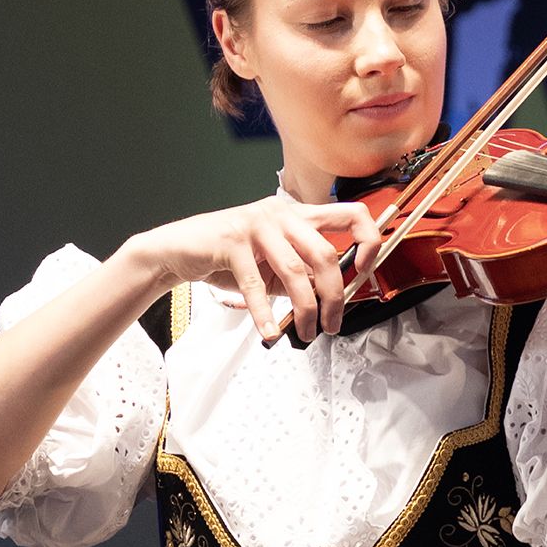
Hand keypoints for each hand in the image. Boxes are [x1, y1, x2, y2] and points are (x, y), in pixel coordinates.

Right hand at [130, 196, 381, 342]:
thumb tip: (334, 299)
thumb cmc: (230, 256)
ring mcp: (257, 224)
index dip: (367, 241)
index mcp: (298, 214)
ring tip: (306, 332)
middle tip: (333, 322)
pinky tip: (271, 332)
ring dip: (306, 310)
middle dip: (335, 296)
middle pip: (325, 253)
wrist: (179, 249)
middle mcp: (282, 213)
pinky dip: (265, 315)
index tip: (364, 271)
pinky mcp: (231, 241)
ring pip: (296, 271)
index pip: (351, 214)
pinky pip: (256, 285)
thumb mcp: (273, 264)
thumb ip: (303, 274)